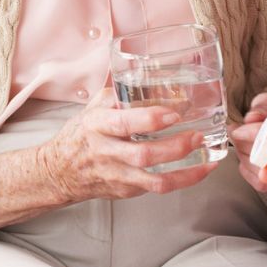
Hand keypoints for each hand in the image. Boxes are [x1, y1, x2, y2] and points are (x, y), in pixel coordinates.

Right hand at [37, 87, 217, 201]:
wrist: (59, 171)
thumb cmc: (81, 134)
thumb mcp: (94, 107)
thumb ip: (120, 94)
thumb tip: (155, 76)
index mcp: (97, 125)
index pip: (123, 123)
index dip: (150, 119)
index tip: (174, 113)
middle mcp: (107, 152)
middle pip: (143, 154)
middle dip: (175, 146)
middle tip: (198, 135)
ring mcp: (117, 175)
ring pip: (154, 179)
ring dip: (185, 170)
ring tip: (208, 157)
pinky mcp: (126, 190)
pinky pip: (157, 188)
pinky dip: (183, 180)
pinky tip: (201, 169)